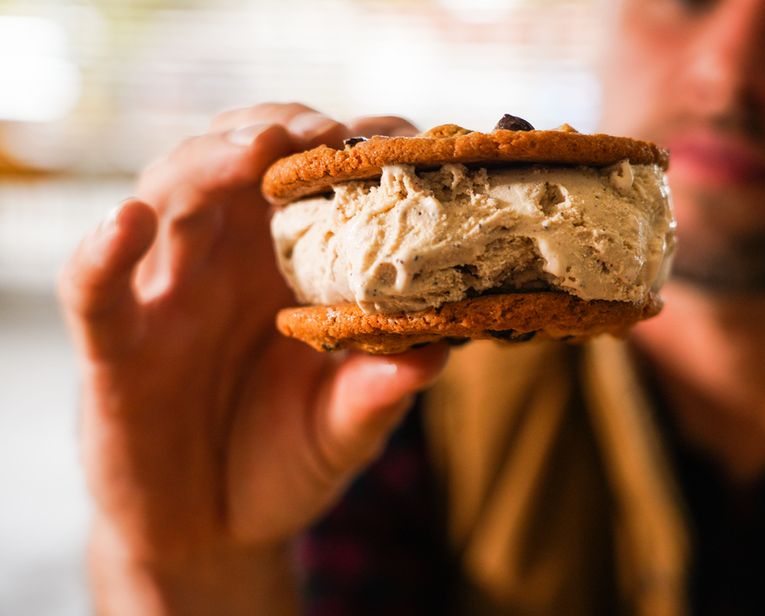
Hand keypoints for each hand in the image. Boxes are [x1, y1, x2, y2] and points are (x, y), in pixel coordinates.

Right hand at [58, 103, 444, 613]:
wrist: (213, 534)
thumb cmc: (285, 461)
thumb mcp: (345, 429)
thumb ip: (379, 393)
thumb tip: (437, 353)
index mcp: (288, 266)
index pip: (311, 180)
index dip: (349, 152)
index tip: (396, 140)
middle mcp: (227, 262)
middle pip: (236, 160)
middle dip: (276, 132)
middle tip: (320, 130)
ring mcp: (167, 295)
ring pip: (169, 197)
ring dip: (206, 163)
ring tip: (253, 152)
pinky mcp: (116, 343)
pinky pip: (94, 287)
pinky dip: (101, 252)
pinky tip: (125, 223)